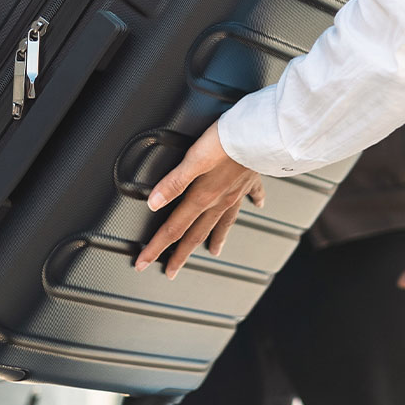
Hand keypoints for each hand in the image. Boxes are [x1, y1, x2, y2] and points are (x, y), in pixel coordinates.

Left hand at [134, 121, 264, 279]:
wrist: (260, 133)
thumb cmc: (226, 142)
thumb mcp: (193, 160)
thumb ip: (174, 182)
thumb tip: (154, 203)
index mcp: (203, 197)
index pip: (174, 228)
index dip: (157, 247)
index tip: (144, 263)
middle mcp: (220, 201)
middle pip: (196, 233)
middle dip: (181, 254)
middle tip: (172, 271)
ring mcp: (237, 192)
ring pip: (224, 221)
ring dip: (216, 237)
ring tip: (214, 251)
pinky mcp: (251, 178)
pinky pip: (252, 194)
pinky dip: (254, 201)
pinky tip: (258, 205)